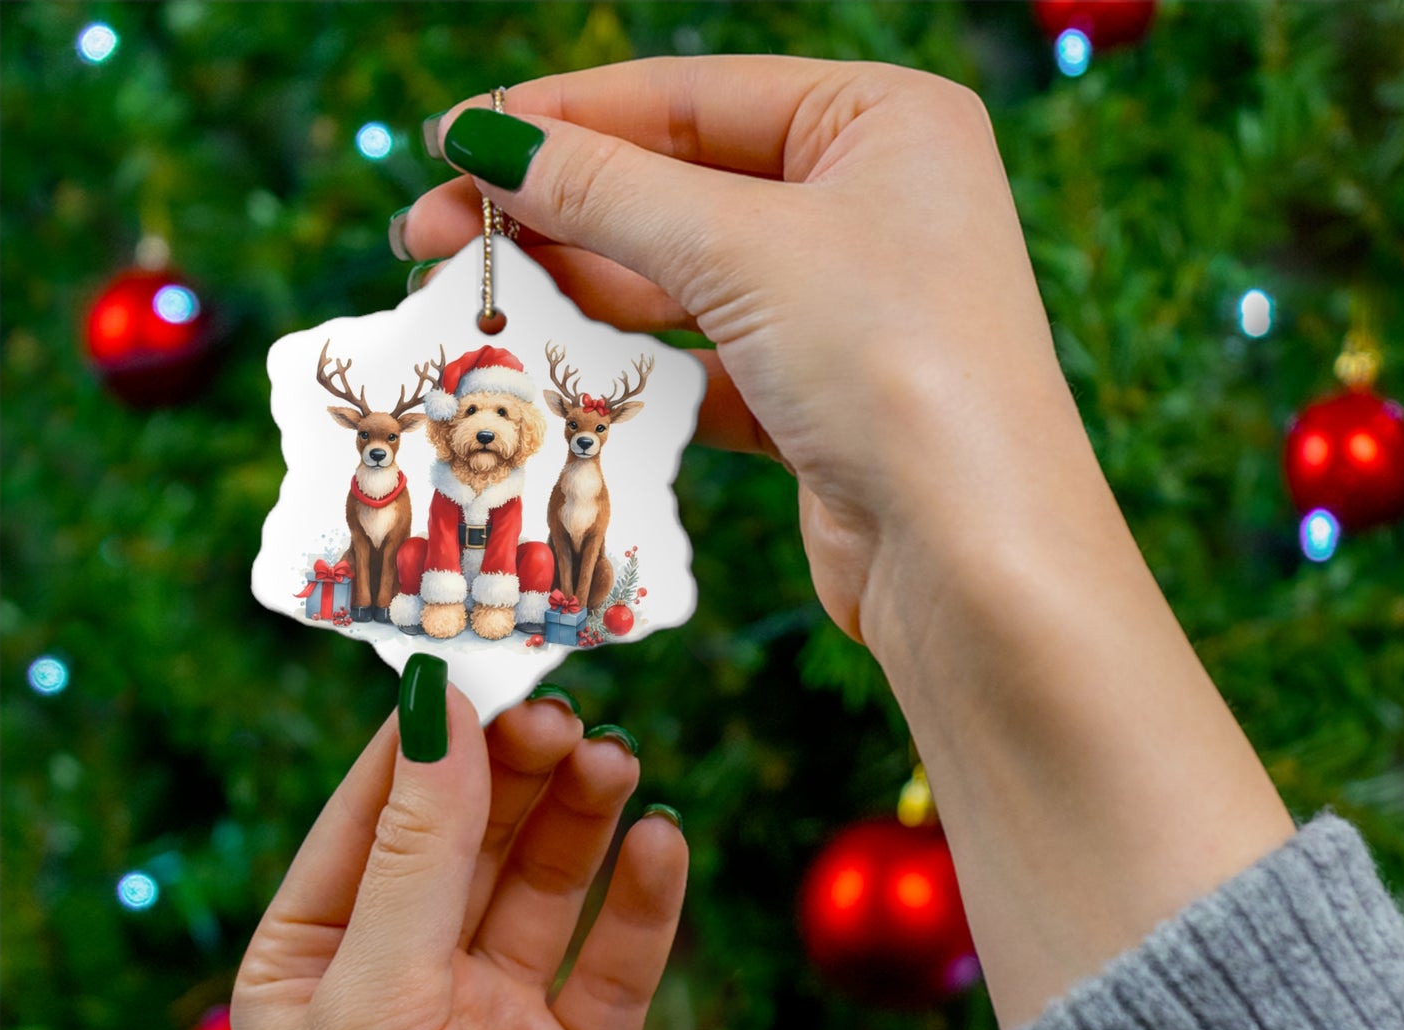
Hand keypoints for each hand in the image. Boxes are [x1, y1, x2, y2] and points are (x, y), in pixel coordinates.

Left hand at [231, 688, 685, 1029]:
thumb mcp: (373, 999)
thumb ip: (418, 852)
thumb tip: (438, 706)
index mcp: (317, 958)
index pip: (376, 811)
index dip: (432, 736)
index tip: (489, 659)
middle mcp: (407, 979)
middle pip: (473, 836)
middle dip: (519, 771)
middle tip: (571, 712)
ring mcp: (497, 1021)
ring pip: (548, 885)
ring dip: (583, 820)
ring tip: (620, 763)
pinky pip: (616, 962)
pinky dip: (643, 902)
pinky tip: (664, 845)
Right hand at [402, 57, 1090, 644]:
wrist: (972, 559)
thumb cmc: (894, 366)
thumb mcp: (743, 249)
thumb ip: (608, 191)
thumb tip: (486, 141)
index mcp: (882, 122)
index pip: (689, 98)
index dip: (561, 118)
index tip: (451, 141)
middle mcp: (871, 204)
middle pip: (678, 188)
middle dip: (556, 211)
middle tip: (431, 234)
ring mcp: (846, 308)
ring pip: (686, 280)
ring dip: (584, 290)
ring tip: (479, 299)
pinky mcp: (820, 401)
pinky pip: (707, 362)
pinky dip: (639, 369)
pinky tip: (565, 371)